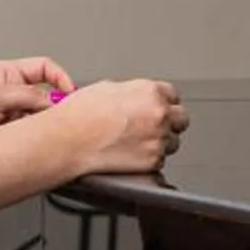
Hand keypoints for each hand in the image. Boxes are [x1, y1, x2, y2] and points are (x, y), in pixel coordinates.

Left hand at [0, 56, 75, 136]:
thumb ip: (28, 96)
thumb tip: (55, 100)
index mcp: (7, 72)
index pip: (45, 67)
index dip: (61, 79)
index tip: (70, 96)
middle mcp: (11, 89)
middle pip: (46, 93)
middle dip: (50, 107)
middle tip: (53, 119)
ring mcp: (11, 110)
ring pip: (39, 114)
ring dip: (36, 123)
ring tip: (24, 130)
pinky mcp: (9, 130)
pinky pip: (30, 130)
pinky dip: (30, 135)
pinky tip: (21, 140)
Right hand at [45, 78, 189, 176]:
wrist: (69, 140)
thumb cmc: (80, 114)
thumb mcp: (108, 88)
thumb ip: (133, 93)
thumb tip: (137, 99)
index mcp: (149, 91)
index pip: (173, 95)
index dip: (164, 102)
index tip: (159, 108)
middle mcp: (159, 113)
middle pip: (181, 119)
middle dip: (169, 122)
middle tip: (152, 127)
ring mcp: (158, 138)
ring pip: (173, 142)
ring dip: (160, 142)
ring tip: (137, 142)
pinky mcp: (152, 161)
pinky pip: (160, 160)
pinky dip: (149, 159)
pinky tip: (131, 154)